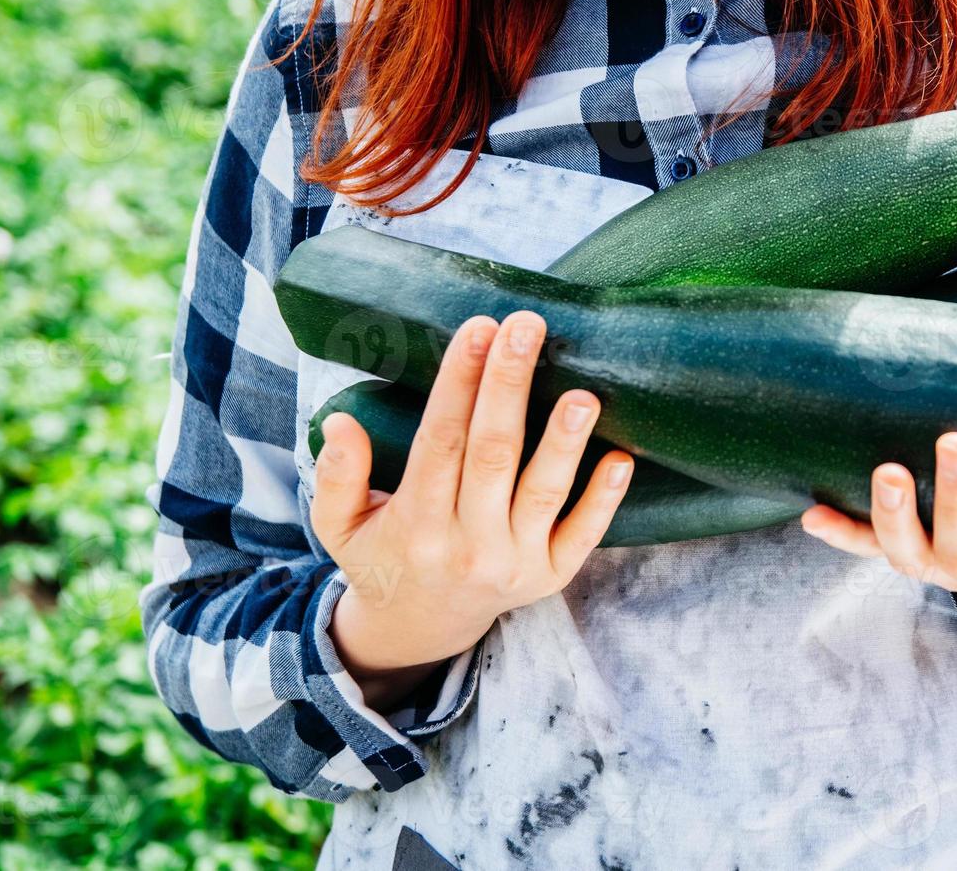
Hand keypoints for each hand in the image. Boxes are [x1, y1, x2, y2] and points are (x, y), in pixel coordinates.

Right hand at [311, 311, 632, 708]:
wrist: (422, 627)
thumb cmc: (386, 555)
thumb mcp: (340, 526)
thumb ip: (335, 477)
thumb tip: (340, 423)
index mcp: (415, 523)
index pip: (440, 441)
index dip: (459, 383)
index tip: (478, 328)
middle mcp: (467, 544)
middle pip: (492, 455)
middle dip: (509, 387)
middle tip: (527, 327)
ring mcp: (515, 563)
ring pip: (543, 494)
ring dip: (563, 443)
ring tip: (583, 395)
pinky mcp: (551, 576)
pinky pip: (582, 537)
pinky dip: (603, 500)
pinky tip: (621, 459)